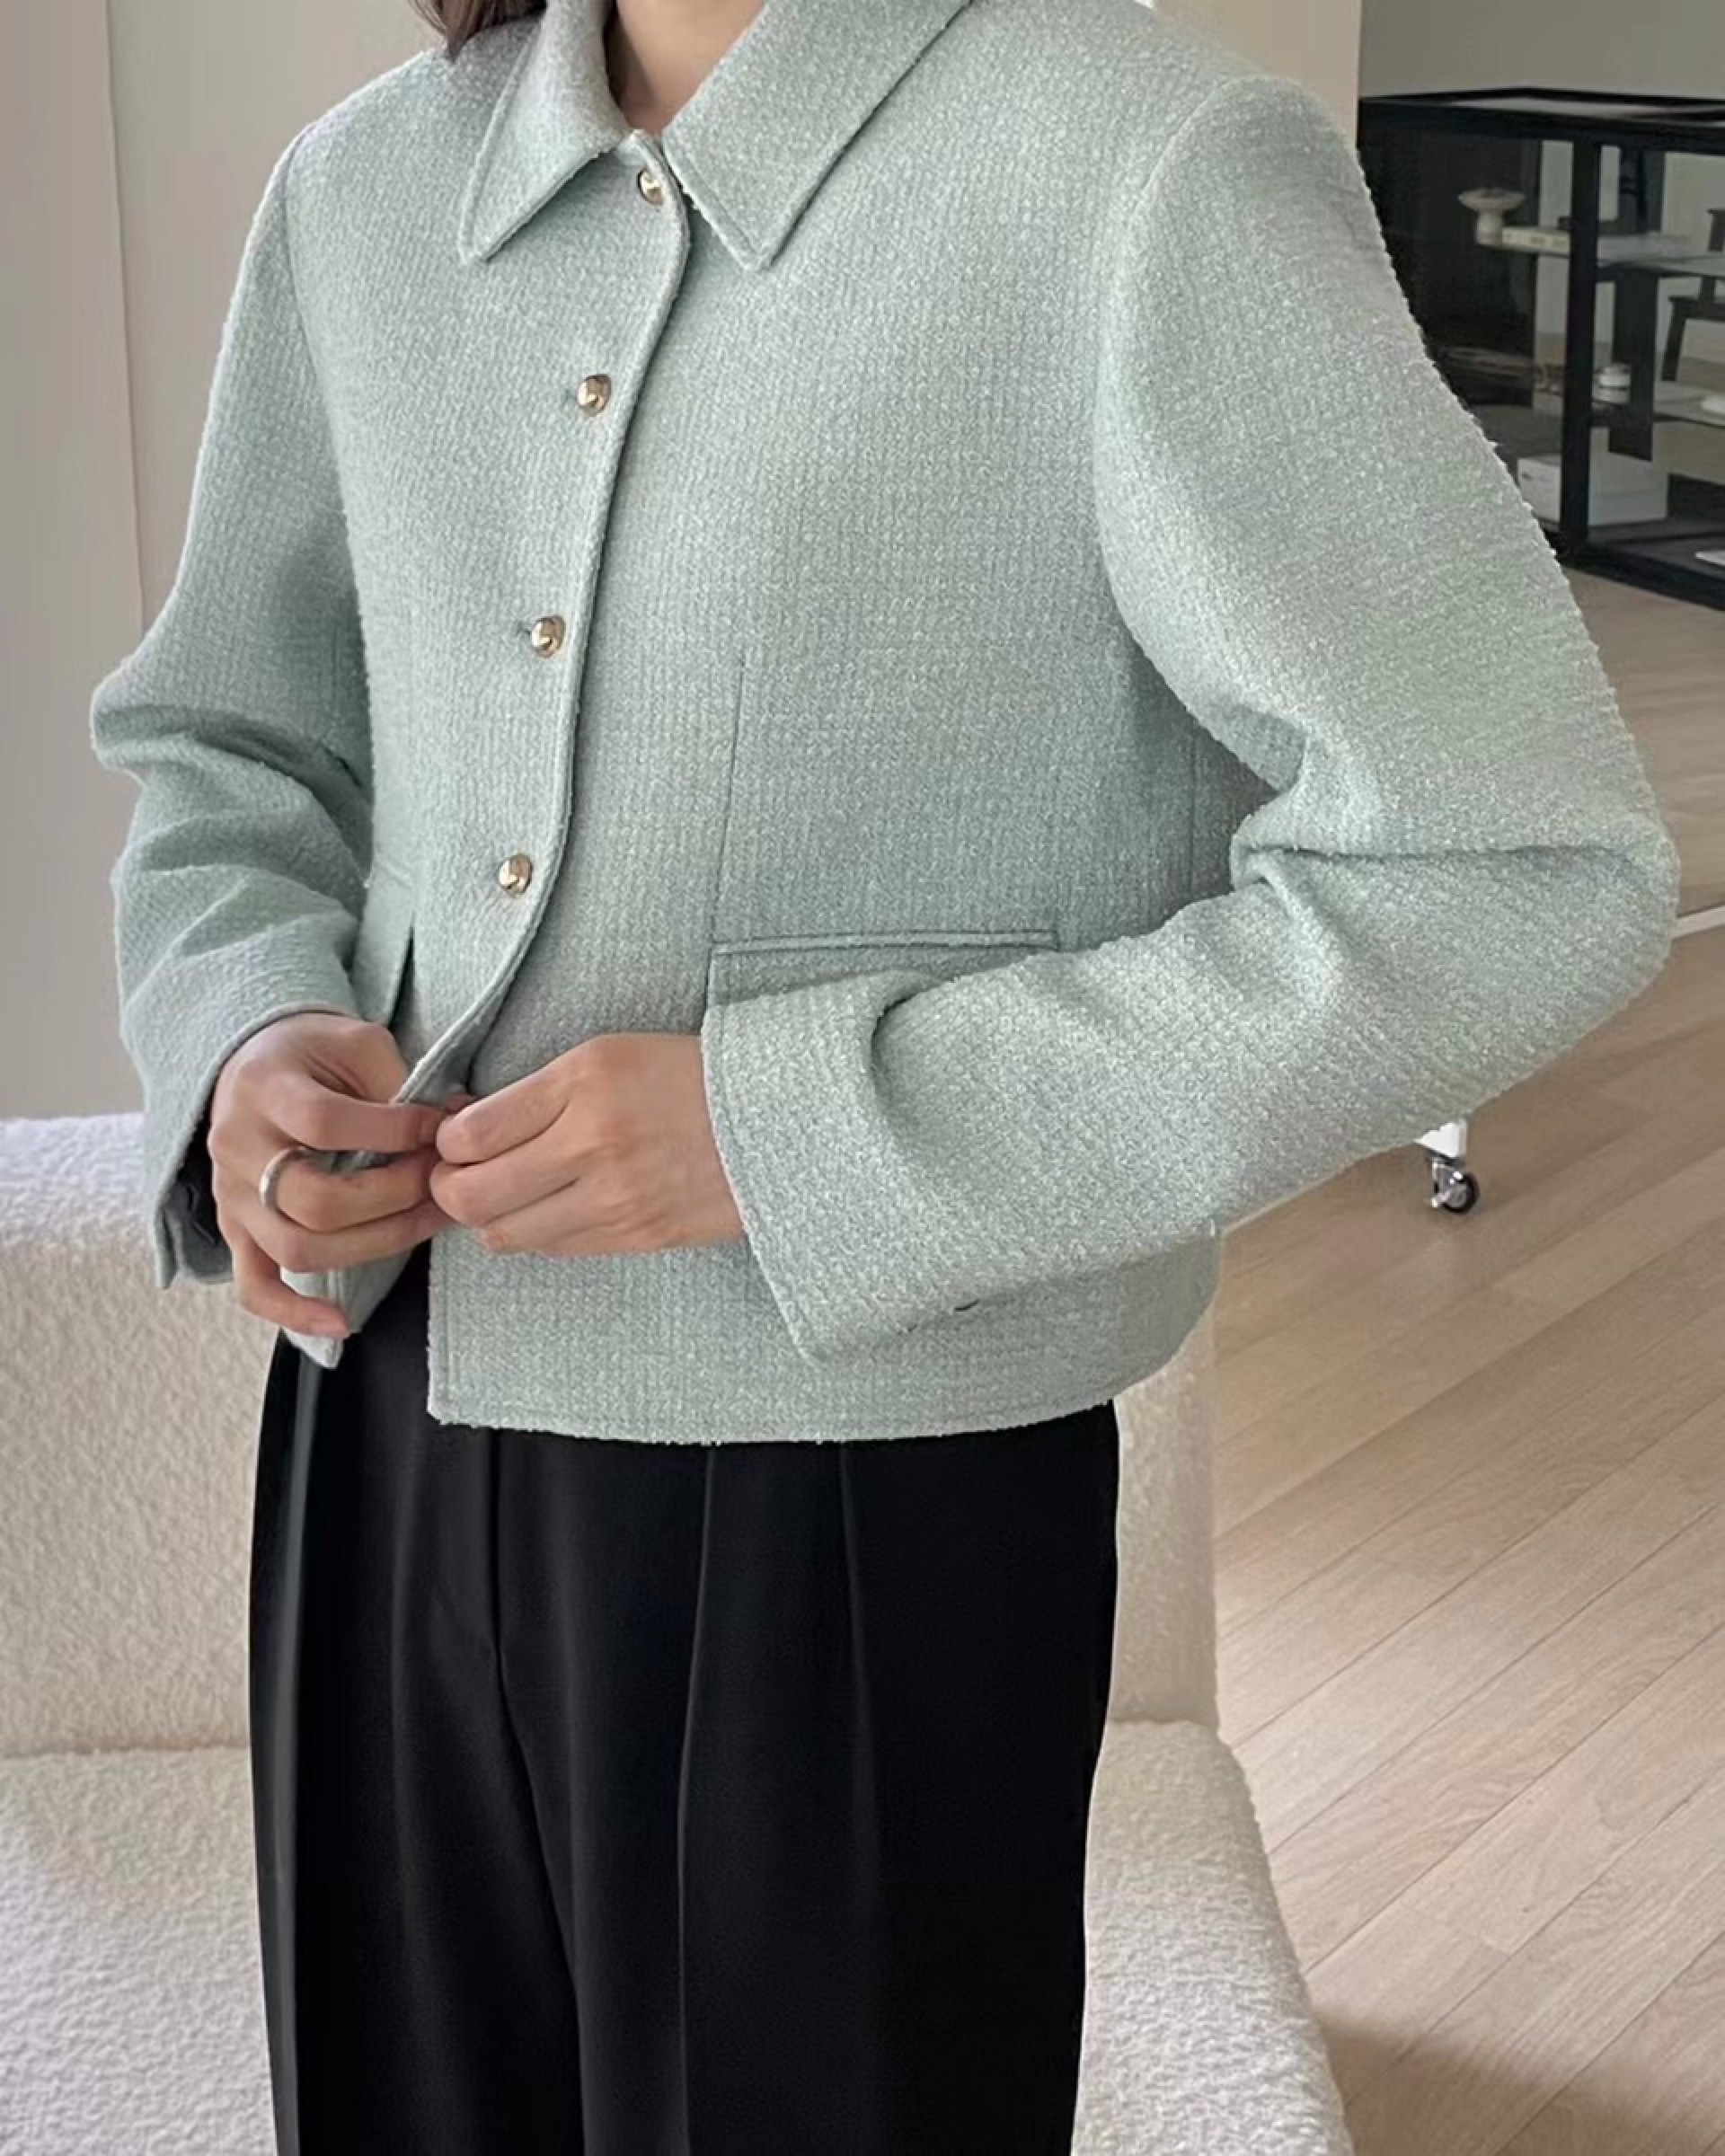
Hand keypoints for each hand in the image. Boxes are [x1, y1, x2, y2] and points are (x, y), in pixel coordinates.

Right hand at [208, 1011, 455, 1335]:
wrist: (256, 1062)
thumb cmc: (314, 1052)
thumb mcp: (358, 1043)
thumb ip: (401, 1083)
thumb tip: (461, 1125)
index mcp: (264, 1088)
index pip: (324, 1124)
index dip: (390, 1132)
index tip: (437, 1128)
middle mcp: (236, 1146)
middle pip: (313, 1200)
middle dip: (391, 1198)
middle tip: (437, 1183)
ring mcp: (230, 1195)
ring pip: (296, 1247)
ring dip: (373, 1245)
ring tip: (425, 1223)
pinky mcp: (236, 1229)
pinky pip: (254, 1285)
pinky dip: (294, 1312)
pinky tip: (341, 1323)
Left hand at [429, 1031, 745, 1258]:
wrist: (780, 1122)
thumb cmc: (690, 1078)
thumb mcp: (608, 1055)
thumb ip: (536, 1092)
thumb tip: (462, 1131)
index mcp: (583, 1082)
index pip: (468, 1135)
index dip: (446, 1141)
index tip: (456, 1136)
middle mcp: (593, 1143)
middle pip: (471, 1196)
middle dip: (450, 1187)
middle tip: (461, 1174)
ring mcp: (615, 1200)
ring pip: (503, 1235)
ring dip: (491, 1217)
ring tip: (508, 1192)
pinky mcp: (635, 1237)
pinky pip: (552, 1249)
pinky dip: (538, 1231)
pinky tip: (554, 1204)